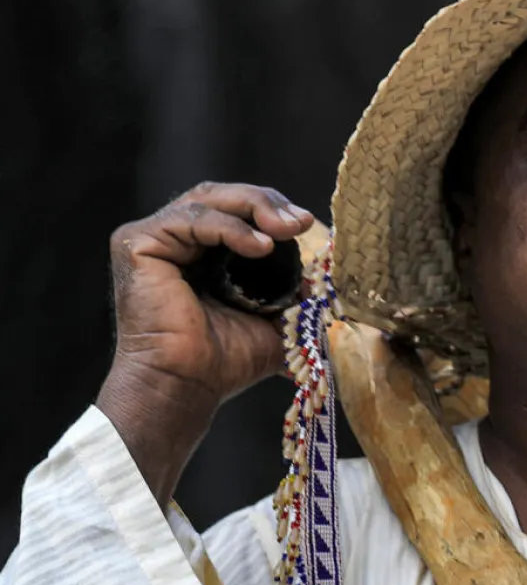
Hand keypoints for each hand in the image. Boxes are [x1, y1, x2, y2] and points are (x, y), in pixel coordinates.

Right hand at [96, 181, 314, 501]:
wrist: (187, 387)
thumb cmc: (225, 363)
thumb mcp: (277, 321)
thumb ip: (300, 294)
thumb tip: (332, 275)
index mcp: (202, 252)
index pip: (239, 211)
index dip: (274, 210)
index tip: (310, 225)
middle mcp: (175, 240)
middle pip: (224, 197)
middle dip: (267, 203)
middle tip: (302, 221)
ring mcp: (153, 239)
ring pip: (208, 200)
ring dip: (254, 209)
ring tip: (288, 229)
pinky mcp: (137, 243)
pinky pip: (191, 221)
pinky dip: (231, 228)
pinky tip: (261, 246)